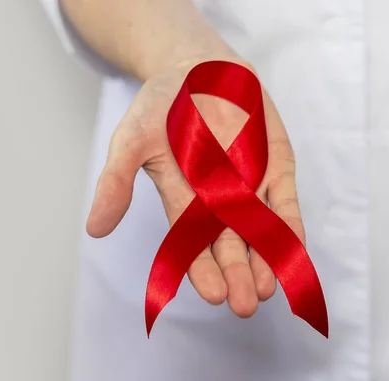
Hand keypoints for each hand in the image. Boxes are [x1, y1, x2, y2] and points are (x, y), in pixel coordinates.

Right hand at [86, 57, 305, 317]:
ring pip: (261, 231)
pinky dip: (290, 225)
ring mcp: (251, 186)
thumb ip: (117, 181)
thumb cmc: (163, 104)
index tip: (212, 293)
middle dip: (237, 275)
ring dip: (267, 259)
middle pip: (230, 246)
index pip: (193, 245)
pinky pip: (285, 202)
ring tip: (269, 287)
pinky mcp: (276, 167)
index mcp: (184, 201)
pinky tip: (294, 248)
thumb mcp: (133, 138)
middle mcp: (219, 202)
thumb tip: (94, 229)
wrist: (202, 68)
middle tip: (245, 303)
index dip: (202, 269)